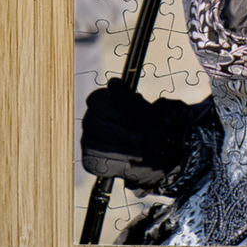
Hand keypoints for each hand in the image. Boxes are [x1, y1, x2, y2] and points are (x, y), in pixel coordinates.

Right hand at [81, 79, 209, 190]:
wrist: (158, 155)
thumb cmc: (151, 129)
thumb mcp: (145, 114)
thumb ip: (128, 100)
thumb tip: (113, 82)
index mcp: (104, 102)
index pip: (94, 101)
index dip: (111, 110)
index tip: (131, 119)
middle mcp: (92, 120)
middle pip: (91, 124)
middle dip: (118, 133)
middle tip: (140, 139)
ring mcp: (88, 140)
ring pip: (93, 144)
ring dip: (121, 150)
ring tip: (140, 152)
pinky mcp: (90, 160)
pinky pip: (95, 161)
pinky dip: (116, 163)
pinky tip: (130, 161)